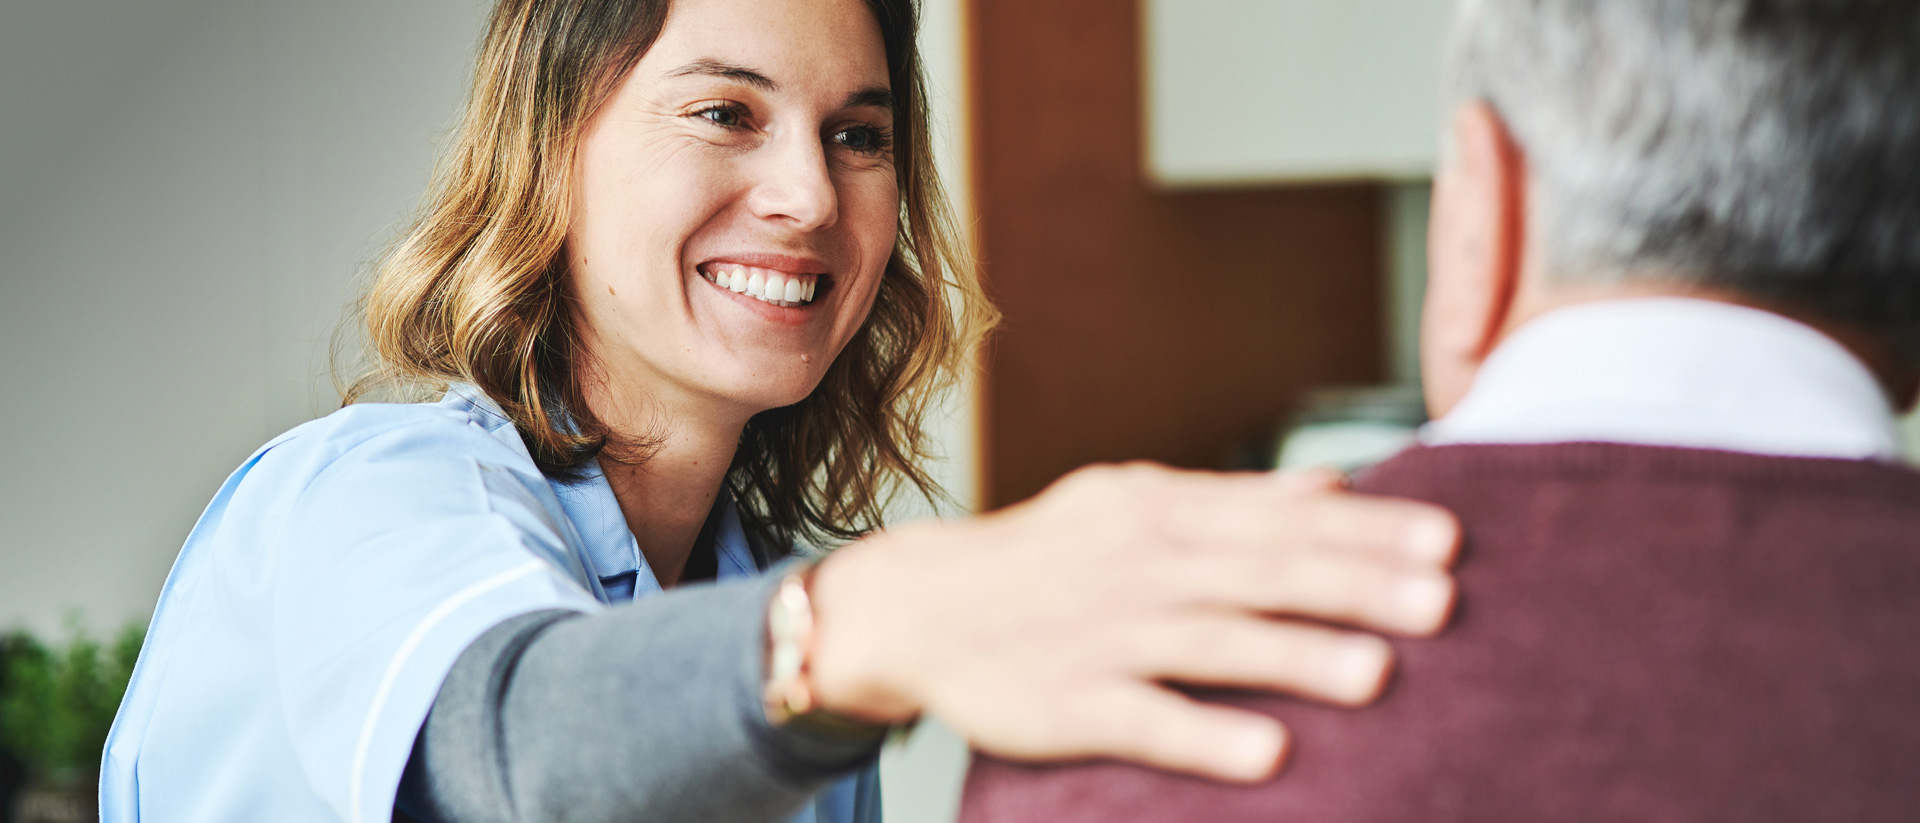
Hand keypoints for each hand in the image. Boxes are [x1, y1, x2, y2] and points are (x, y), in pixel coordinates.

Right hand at [804, 463, 1458, 782]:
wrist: (917, 605)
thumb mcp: (1132, 502)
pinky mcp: (1066, 703)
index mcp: (1161, 510)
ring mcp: (1102, 635)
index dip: (1367, 531)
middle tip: (1444, 601)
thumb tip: (1338, 484)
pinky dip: (1204, 734)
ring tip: (1380, 673)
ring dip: (1295, 655)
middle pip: (1260, 573)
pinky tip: (1270, 753)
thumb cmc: (1046, 555)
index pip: (1280, 517)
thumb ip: (1236, 498)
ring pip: (1211, 642)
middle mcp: (1139, 565)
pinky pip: (1143, 718)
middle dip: (1354, 585)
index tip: (1449, 541)